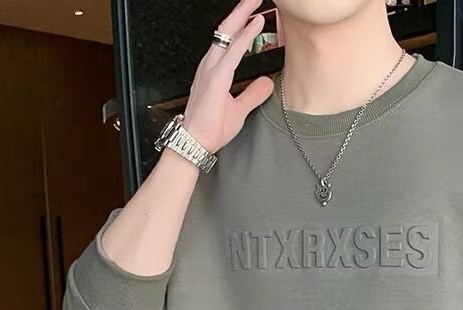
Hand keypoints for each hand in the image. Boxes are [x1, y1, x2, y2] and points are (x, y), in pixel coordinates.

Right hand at [183, 0, 274, 152]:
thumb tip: (266, 83)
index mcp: (215, 70)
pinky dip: (245, 37)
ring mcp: (212, 69)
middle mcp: (211, 65)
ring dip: (243, 16)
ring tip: (257, 3)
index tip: (255, 14)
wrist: (196, 142)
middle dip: (242, 11)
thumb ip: (252, 94)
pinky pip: (232, 52)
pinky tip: (255, 25)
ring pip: (228, 34)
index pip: (228, 40)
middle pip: (227, 29)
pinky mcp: (216, 78)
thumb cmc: (210, 127)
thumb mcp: (239, 109)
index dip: (241, 25)